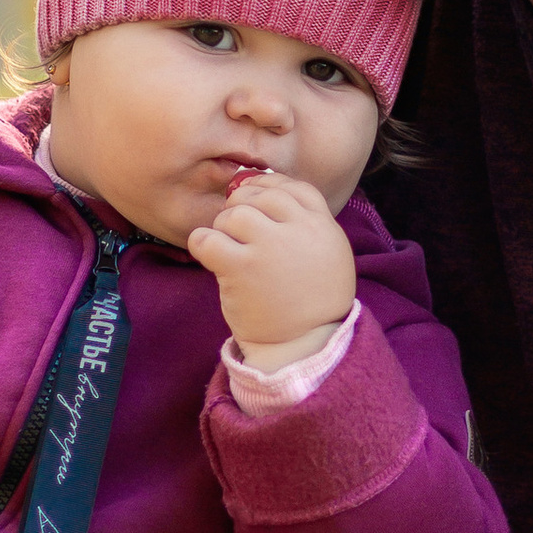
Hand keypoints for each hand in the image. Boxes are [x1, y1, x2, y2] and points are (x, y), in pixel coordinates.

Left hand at [189, 173, 355, 366]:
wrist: (304, 345)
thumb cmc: (312, 303)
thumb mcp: (330, 256)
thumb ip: (307, 226)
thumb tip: (264, 193)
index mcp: (324, 226)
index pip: (294, 188)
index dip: (269, 187)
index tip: (254, 197)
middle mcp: (299, 231)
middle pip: (261, 196)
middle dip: (242, 206)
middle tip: (234, 228)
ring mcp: (270, 247)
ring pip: (234, 214)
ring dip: (223, 227)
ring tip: (226, 248)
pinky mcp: (242, 268)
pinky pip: (209, 239)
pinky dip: (202, 243)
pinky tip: (208, 255)